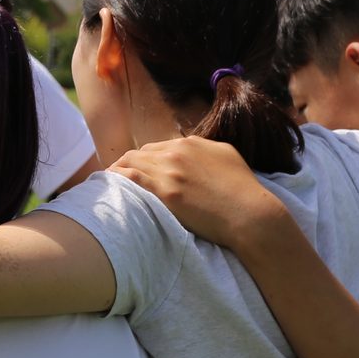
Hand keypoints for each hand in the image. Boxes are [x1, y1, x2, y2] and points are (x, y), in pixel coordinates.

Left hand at [110, 136, 288, 251]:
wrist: (250, 214)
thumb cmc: (243, 190)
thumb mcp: (226, 156)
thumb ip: (205, 150)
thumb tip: (191, 149)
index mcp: (191, 143)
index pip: (156, 147)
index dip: (144, 159)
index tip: (136, 168)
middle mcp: (177, 152)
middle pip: (140, 154)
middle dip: (127, 163)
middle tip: (116, 176)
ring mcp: (170, 171)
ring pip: (132, 164)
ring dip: (117, 171)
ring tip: (107, 182)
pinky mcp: (166, 192)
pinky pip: (132, 179)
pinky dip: (117, 178)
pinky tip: (109, 184)